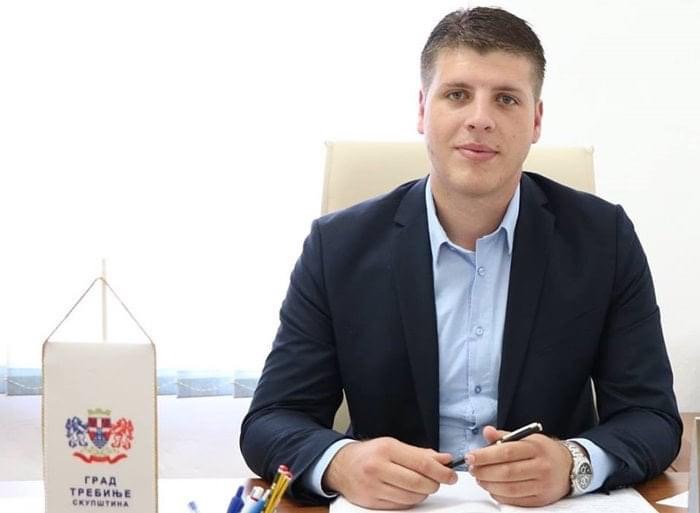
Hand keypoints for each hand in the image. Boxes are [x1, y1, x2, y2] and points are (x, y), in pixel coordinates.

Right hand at [322, 437, 456, 508]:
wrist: (341, 466)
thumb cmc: (370, 454)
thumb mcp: (393, 445)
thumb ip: (420, 454)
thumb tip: (445, 459)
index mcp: (386, 449)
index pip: (422, 463)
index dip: (441, 472)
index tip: (451, 475)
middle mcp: (378, 468)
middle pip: (418, 483)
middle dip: (434, 484)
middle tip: (438, 481)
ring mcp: (374, 487)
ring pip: (412, 497)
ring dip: (423, 493)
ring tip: (421, 485)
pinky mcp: (372, 502)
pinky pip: (401, 506)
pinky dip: (410, 500)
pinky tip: (408, 492)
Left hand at [467, 426, 572, 506]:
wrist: (569, 466)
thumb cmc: (543, 450)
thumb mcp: (527, 437)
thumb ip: (505, 436)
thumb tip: (486, 431)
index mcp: (535, 448)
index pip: (506, 452)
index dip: (485, 455)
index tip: (470, 456)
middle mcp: (541, 467)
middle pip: (507, 472)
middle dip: (484, 471)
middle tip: (472, 469)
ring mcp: (542, 485)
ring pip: (510, 488)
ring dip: (489, 484)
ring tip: (479, 479)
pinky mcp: (541, 499)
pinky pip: (516, 500)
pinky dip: (500, 495)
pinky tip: (492, 488)